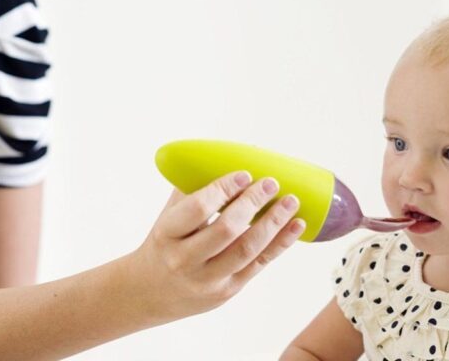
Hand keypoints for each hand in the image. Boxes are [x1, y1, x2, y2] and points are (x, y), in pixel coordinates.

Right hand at [128, 171, 304, 323]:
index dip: (223, 189)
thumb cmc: (166, 243)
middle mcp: (185, 260)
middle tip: (271, 183)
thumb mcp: (169, 216)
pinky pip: (259, 264)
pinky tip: (296, 225)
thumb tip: (228, 156)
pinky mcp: (228, 290)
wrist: (152, 292)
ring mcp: (208, 279)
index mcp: (167, 234)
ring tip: (291, 201)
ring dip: (273, 223)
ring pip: (247, 250)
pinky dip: (281, 243)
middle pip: (225, 230)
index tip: (244, 174)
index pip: (197, 209)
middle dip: (252, 203)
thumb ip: (193, 190)